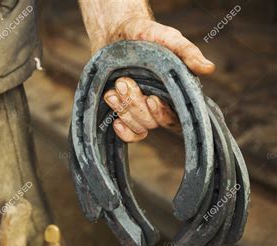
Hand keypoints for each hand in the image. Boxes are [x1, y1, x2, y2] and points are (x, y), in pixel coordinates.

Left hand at [100, 17, 215, 141]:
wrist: (116, 33)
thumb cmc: (146, 34)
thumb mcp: (167, 38)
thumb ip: (187, 52)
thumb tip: (209, 69)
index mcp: (176, 90)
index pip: (176, 117)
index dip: (163, 114)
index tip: (152, 99)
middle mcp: (161, 104)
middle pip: (152, 122)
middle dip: (135, 104)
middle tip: (123, 81)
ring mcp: (142, 110)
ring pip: (139, 127)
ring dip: (124, 109)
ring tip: (114, 88)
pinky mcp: (126, 112)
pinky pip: (130, 135)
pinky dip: (123, 131)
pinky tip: (115, 121)